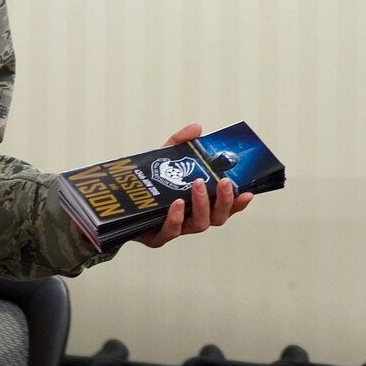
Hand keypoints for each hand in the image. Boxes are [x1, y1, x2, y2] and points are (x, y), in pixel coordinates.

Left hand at [133, 123, 253, 247]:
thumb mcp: (165, 158)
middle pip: (218, 218)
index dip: (238, 202)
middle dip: (225, 201)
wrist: (116, 203)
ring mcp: (177, 229)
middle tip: (224, 182)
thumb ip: (181, 142)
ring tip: (198, 184)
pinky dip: (177, 217)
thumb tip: (197, 128)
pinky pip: (172, 231)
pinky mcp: (158, 237)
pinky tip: (178, 204)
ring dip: (203, 204)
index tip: (248, 193)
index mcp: (200, 203)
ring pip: (200, 225)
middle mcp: (193, 219)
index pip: (226, 206)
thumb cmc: (148, 183)